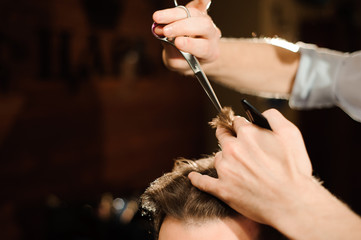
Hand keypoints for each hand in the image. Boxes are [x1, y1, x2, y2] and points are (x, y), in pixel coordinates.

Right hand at [152, 0, 220, 73]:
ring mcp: (206, 21)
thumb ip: (171, 51)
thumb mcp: (176, 63)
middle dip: (181, 27)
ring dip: (174, 15)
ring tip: (157, 18)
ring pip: (194, 14)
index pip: (203, 47)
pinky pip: (200, 5)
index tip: (177, 43)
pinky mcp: (199, 12)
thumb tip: (161, 33)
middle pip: (202, 26)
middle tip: (164, 31)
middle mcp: (211, 35)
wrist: (193, 55)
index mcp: (209, 52)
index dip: (190, 44)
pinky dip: (199, 1)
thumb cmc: (185, 60)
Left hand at [188, 109, 313, 224]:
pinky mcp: (222, 189)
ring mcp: (225, 170)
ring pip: (218, 158)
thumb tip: (262, 112)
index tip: (242, 129)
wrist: (293, 204)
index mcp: (248, 134)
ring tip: (239, 169)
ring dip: (225, 160)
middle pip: (223, 136)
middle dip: (228, 136)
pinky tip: (192, 177)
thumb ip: (274, 117)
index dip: (241, 126)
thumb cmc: (294, 170)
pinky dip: (197, 179)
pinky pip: (202, 182)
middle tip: (233, 142)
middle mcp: (233, 149)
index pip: (237, 122)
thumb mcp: (291, 134)